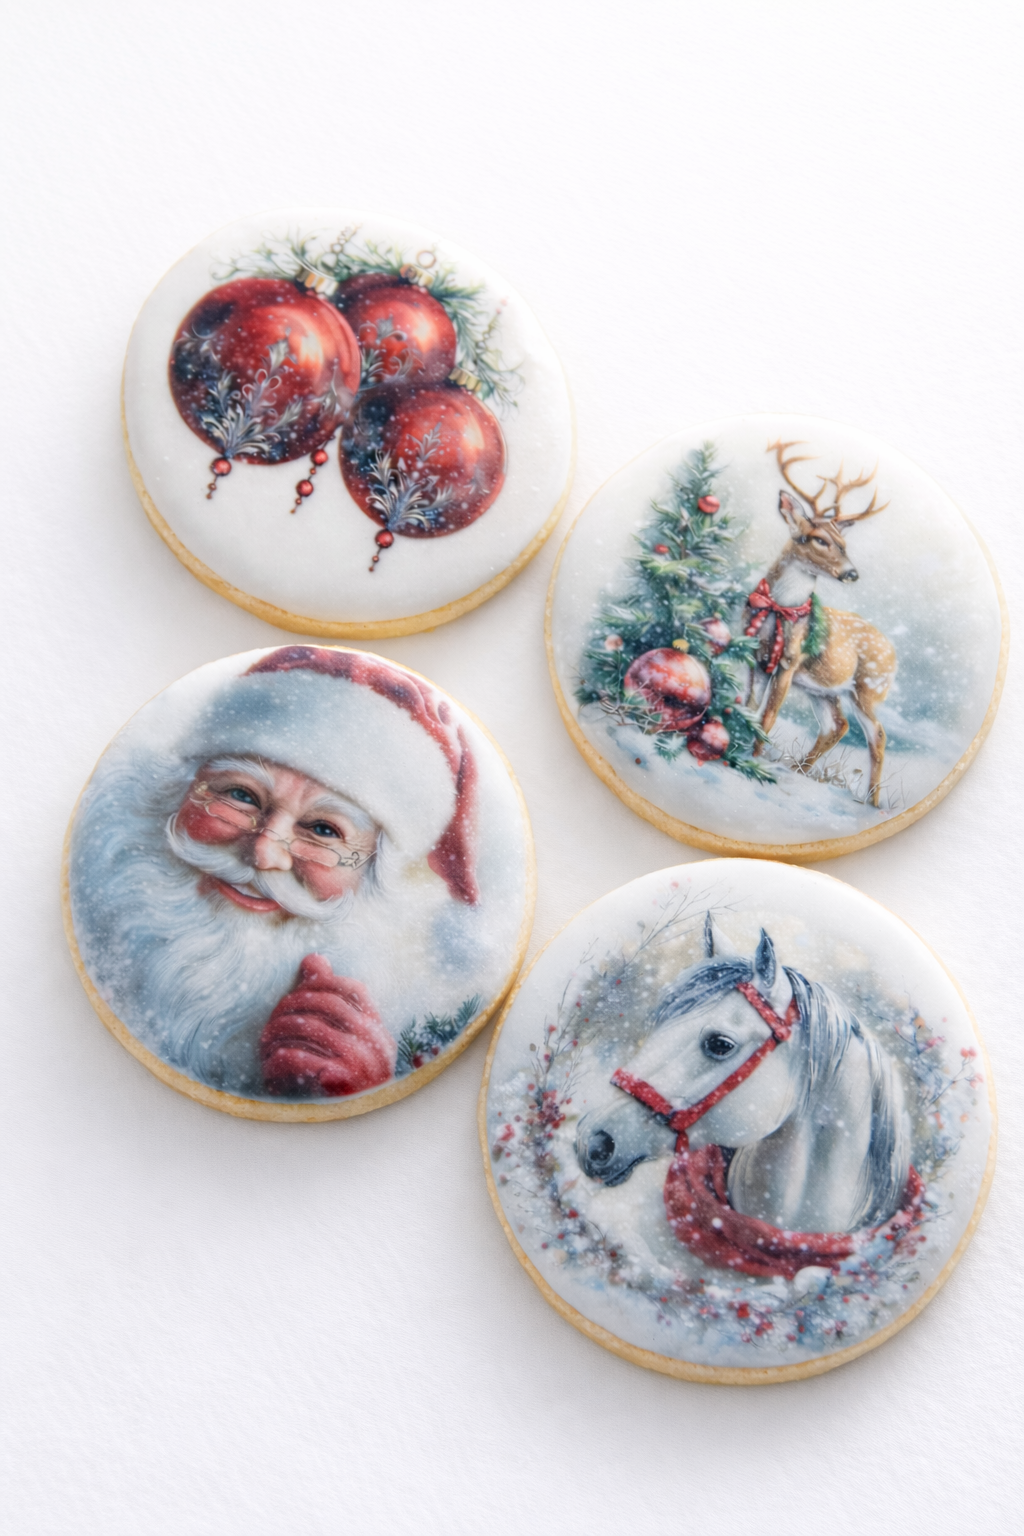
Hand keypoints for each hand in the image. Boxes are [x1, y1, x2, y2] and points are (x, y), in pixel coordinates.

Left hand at [259, 954, 396, 1097]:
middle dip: (289, 1008)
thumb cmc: (340, 1087)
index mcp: (378, 1032)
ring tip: (265, 1047)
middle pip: (323, 1003)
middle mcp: (375, 1044)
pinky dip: (275, 1061)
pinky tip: (270, 1069)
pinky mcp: (337, 1087)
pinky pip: (295, 1058)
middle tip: (271, 1022)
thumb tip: (313, 958)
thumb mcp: (341, 1042)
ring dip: (275, 1035)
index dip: (319, 985)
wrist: (352, 1143)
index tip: (294, 996)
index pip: (351, 988)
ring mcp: (360, 1065)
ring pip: (304, 1027)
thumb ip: (328, 998)